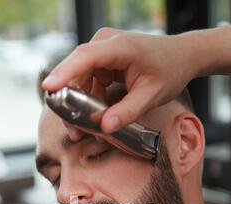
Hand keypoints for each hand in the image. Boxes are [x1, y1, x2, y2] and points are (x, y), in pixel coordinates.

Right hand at [42, 27, 194, 134]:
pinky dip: (89, 101)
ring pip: (80, 81)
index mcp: (120, 47)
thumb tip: (105, 128)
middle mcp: (105, 44)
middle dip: (71, 102)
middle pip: (76, 73)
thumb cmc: (170, 71)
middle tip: (73, 131)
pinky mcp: (102, 62)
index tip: (48, 88)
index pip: (85, 58)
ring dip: (79, 106)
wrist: (181, 57)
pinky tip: (95, 118)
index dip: (64, 73)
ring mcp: (102, 52)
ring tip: (83, 131)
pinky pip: (88, 83)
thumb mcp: (152, 95)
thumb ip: (128, 112)